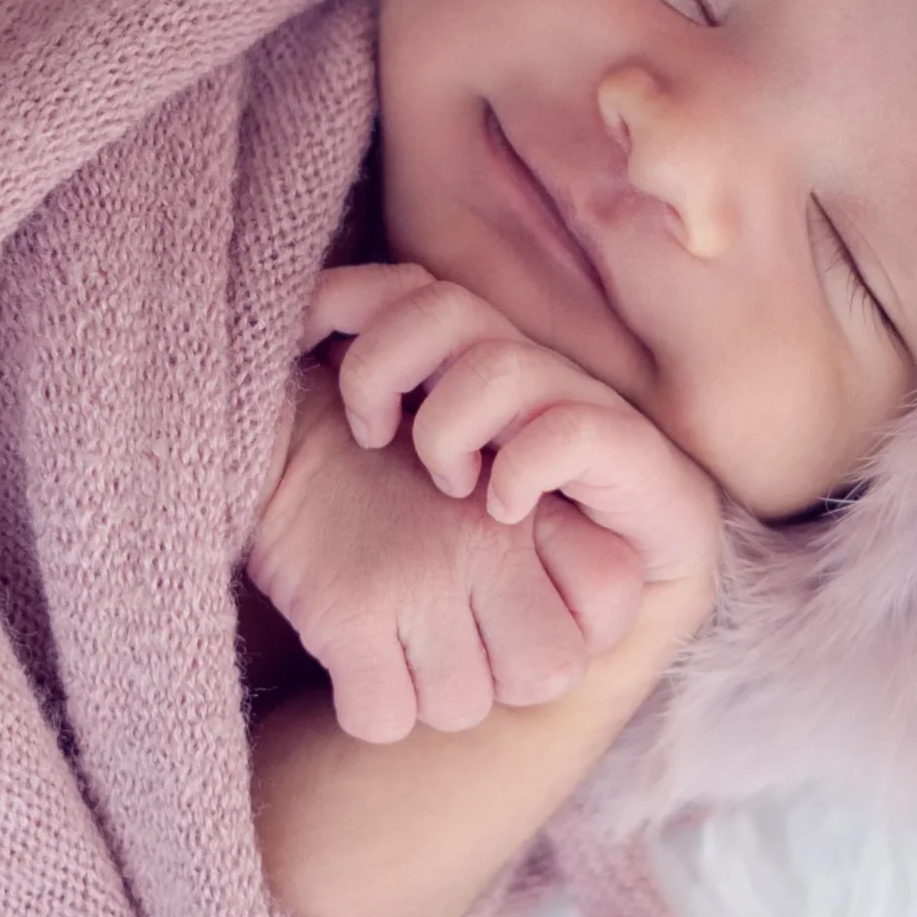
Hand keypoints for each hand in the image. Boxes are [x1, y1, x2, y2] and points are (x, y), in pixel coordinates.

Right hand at [247, 362, 645, 742]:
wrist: (283, 427)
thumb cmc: (397, 469)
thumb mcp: (494, 470)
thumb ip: (551, 542)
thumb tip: (584, 637)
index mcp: (536, 501)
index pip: (613, 598)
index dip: (572, 619)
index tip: (522, 605)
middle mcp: (491, 539)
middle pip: (548, 672)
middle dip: (507, 674)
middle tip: (459, 639)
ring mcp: (423, 578)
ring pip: (462, 707)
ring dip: (428, 690)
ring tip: (399, 637)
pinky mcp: (351, 613)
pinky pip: (385, 718)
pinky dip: (367, 705)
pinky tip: (355, 658)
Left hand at [305, 265, 723, 591]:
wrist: (600, 630)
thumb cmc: (468, 569)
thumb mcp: (382, 498)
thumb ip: (338, 430)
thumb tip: (278, 366)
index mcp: (464, 363)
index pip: (400, 285)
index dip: (344, 301)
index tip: (307, 354)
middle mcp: (522, 370)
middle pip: (439, 305)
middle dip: (382, 367)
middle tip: (373, 436)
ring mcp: (582, 406)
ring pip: (498, 361)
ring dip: (450, 429)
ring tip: (448, 486)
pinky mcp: (638, 459)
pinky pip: (574, 428)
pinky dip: (526, 466)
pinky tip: (502, 509)